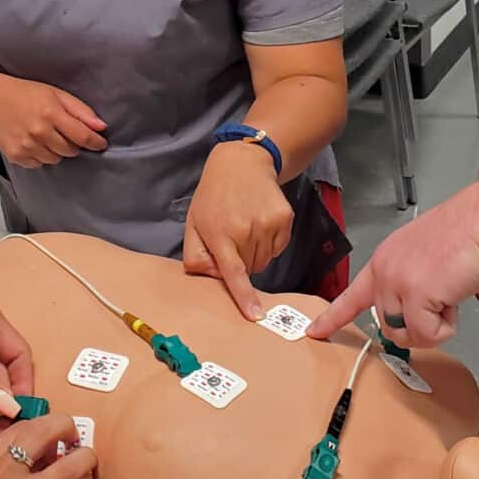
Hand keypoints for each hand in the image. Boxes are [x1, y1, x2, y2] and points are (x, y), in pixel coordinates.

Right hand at [0, 74, 106, 167]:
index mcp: (51, 114)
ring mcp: (25, 146)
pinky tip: (34, 141)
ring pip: (55, 160)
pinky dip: (41, 156)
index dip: (95, 142)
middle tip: (64, 132)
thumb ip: (80, 111)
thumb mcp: (56, 93)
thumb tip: (101, 127)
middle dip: (73, 144)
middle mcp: (38, 132)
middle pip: (70, 151)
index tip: (100, 143)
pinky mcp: (15, 155)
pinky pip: (39, 164)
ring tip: (46, 135)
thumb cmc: (26, 92)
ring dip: (56, 151)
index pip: (82, 137)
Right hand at [0, 414, 96, 478]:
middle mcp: (2, 477)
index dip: (45, 422)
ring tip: (84, 459)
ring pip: (72, 465)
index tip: (53, 427)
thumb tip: (33, 446)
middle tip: (72, 434)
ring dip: (84, 458)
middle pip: (47, 431)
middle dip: (67, 427)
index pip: (22, 425)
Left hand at [182, 142, 290, 320]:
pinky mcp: (285, 218)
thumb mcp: (193, 223)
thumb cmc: (213, 196)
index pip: (234, 272)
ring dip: (255, 253)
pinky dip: (269, 243)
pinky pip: (278, 248)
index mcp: (220, 233)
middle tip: (232, 237)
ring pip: (265, 260)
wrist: (242, 163)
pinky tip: (259, 223)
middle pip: (250, 269)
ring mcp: (268, 223)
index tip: (255, 315)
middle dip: (241, 262)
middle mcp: (246, 229)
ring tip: (245, 227)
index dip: (244, 296)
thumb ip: (195, 255)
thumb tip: (211, 279)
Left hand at [306, 176, 478, 347]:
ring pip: (404, 333)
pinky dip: (446, 328)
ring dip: (432, 327)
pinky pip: (426, 335)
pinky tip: (455, 300)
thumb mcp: (428, 258)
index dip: (333, 316)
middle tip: (443, 301)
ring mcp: (396, 281)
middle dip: (418, 324)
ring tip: (450, 295)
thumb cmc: (469, 236)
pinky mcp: (414, 294)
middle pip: (388, 323)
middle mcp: (384, 268)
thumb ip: (412, 283)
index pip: (352, 294)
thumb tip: (412, 315)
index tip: (315, 331)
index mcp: (385, 258)